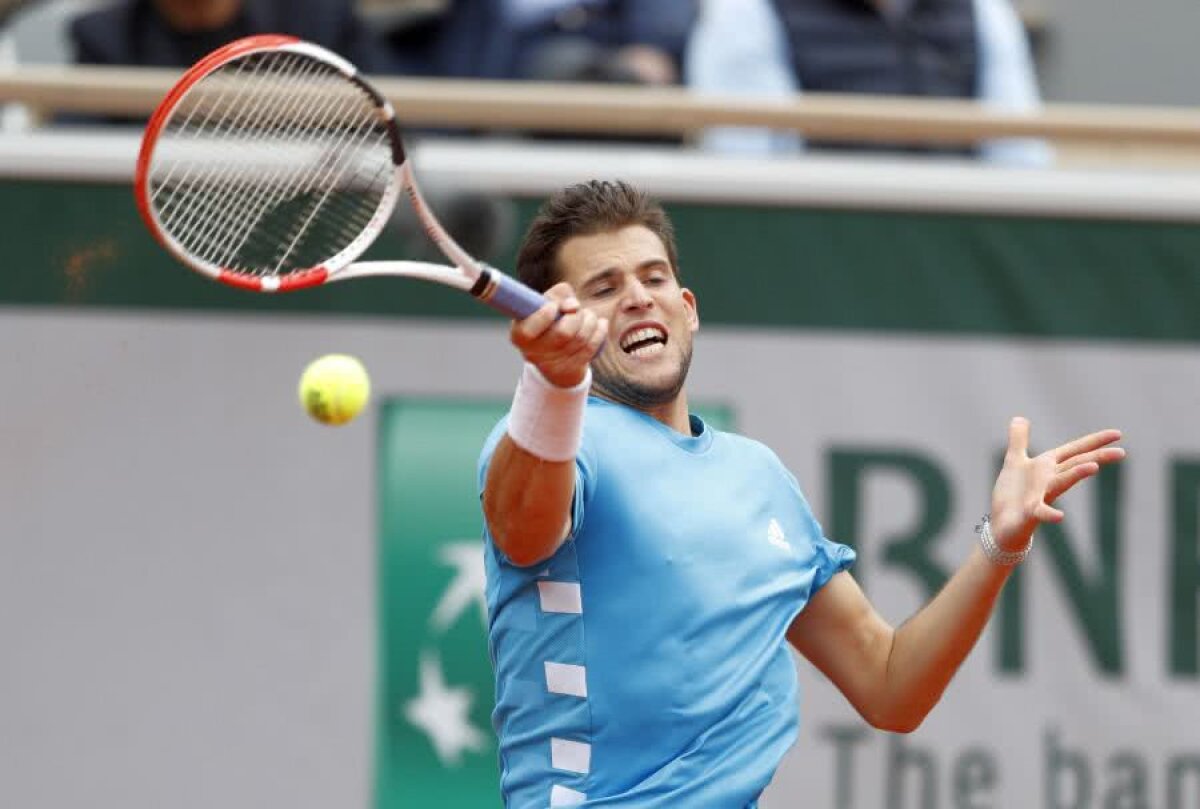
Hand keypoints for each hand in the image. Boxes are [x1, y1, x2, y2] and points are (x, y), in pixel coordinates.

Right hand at [510, 282, 607, 387]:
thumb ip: (556, 295)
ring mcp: (554, 364)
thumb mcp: (545, 303)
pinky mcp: (572, 369)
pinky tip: (600, 323)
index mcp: (519, 335)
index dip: (544, 316)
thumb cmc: (549, 319)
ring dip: (589, 320)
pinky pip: (592, 347)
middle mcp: (533, 353)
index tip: (553, 306)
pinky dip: (599, 331)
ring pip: (581, 338)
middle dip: (576, 316)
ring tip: (587, 315)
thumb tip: (573, 305)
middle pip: (563, 333)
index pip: (528, 330)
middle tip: (576, 309)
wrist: (557, 351)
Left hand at [989, 418, 1124, 552]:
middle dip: (1096, 457)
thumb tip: (1019, 417)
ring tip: (1092, 467)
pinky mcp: (1030, 513)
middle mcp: (1049, 480)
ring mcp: (1041, 496)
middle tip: (1122, 452)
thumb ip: (1018, 440)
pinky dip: (1050, 514)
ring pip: (1061, 483)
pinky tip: (1060, 516)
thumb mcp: (1014, 461)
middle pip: (1075, 465)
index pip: (1074, 450)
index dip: (1094, 441)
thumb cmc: (1012, 495)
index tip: (1118, 434)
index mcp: (1046, 466)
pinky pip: (1041, 512)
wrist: (1002, 525)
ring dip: (1076, 474)